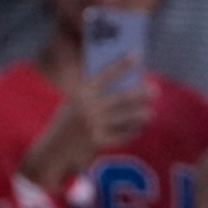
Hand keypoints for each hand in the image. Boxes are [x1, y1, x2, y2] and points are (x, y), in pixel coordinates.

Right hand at [21, 60, 153, 190]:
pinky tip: (138, 128)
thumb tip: (128, 83)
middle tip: (155, 90)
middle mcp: (88, 108)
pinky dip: (132, 131)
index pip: (105, 75)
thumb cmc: (67, 123)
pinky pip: (124, 134)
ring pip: (128, 117)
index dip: (121, 64)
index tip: (137, 55)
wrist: (51, 152)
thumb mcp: (74, 104)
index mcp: (81, 94)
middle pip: (123, 97)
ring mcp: (94, 126)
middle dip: (142, 93)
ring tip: (149, 112)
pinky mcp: (99, 142)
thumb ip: (95, 93)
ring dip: (142, 114)